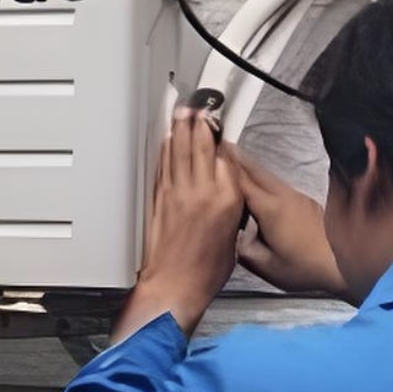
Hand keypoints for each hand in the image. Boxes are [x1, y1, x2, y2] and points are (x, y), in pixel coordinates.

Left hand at [117, 107, 247, 340]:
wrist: (176, 285)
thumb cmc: (206, 270)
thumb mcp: (232, 235)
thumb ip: (230, 205)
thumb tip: (225, 187)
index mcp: (226, 200)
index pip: (225, 157)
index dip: (220, 137)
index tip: (220, 123)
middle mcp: (202, 191)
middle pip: (199, 146)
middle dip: (198, 123)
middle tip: (198, 106)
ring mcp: (178, 193)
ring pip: (179, 152)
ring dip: (180, 130)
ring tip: (182, 112)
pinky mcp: (160, 200)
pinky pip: (164, 167)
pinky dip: (166, 151)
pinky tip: (168, 141)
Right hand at [230, 149, 347, 300]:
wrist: (344, 267)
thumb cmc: (303, 268)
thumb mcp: (265, 265)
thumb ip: (242, 247)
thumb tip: (231, 234)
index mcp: (270, 209)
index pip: (240, 182)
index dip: (224, 166)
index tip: (210, 152)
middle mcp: (284, 196)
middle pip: (255, 170)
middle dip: (236, 156)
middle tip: (219, 143)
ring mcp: (297, 197)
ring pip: (268, 176)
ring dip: (249, 167)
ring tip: (233, 162)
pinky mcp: (306, 202)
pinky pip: (278, 185)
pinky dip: (263, 180)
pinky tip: (257, 187)